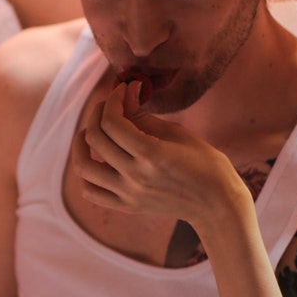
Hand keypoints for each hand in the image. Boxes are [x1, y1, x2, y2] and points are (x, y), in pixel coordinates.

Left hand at [74, 81, 246, 227]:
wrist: (216, 204)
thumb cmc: (204, 163)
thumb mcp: (177, 133)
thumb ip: (143, 115)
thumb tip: (125, 90)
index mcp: (151, 154)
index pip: (112, 122)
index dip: (112, 100)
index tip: (120, 91)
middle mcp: (135, 176)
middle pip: (95, 138)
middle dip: (97, 114)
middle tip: (108, 106)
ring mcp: (128, 194)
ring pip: (84, 167)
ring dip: (80, 144)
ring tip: (89, 132)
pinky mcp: (126, 207)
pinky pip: (90, 192)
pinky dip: (85, 175)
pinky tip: (95, 160)